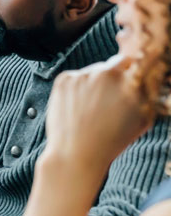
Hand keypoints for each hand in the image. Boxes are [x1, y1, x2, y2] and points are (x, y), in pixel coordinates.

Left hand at [45, 56, 155, 172]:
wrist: (76, 153)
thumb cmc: (112, 141)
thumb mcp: (142, 119)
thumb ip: (148, 93)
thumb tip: (152, 76)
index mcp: (131, 83)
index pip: (137, 62)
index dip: (133, 71)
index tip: (130, 80)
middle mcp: (107, 74)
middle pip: (115, 64)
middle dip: (116, 76)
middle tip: (110, 98)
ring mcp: (83, 75)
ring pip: (94, 70)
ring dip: (96, 82)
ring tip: (92, 108)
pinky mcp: (64, 79)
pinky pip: (76, 77)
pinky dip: (77, 87)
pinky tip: (78, 106)